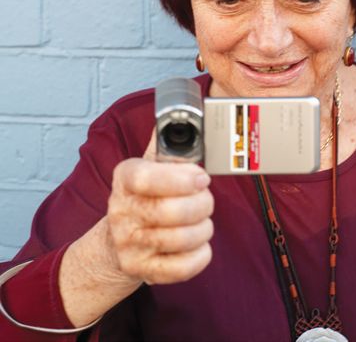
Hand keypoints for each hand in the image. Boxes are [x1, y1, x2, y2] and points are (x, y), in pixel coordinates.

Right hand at [106, 131, 213, 285]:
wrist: (117, 240)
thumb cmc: (144, 195)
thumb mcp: (149, 165)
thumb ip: (166, 145)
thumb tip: (181, 117)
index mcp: (124, 178)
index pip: (145, 176)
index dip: (180, 178)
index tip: (202, 178)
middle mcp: (121, 211)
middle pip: (169, 211)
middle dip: (201, 204)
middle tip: (206, 199)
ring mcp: (128, 244)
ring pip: (180, 239)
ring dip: (203, 228)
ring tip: (203, 220)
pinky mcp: (140, 270)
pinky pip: (182, 268)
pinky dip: (200, 255)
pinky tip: (200, 244)